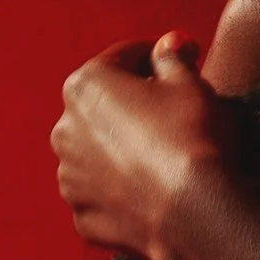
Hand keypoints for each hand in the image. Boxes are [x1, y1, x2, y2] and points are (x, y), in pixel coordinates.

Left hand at [50, 30, 220, 259]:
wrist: (194, 210)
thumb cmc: (191, 136)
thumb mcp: (189, 82)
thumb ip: (171, 58)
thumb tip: (168, 45)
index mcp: (86, 84)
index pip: (123, 57)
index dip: (155, 58)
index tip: (180, 63)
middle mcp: (65, 128)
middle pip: (103, 105)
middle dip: (133, 105)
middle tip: (173, 112)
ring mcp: (70, 175)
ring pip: (97, 152)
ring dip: (122, 148)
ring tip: (163, 155)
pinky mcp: (82, 214)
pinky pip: (101, 193)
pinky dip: (121, 190)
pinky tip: (152, 190)